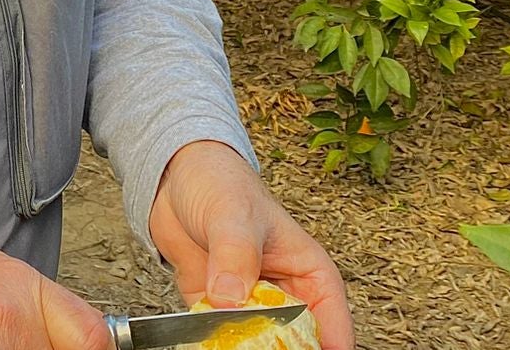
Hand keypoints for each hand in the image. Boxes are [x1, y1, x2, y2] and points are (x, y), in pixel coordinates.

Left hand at [147, 141, 354, 349]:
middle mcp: (284, 295)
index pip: (333, 326)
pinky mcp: (214, 311)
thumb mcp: (233, 214)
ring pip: (256, 346)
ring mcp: (249, 306)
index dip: (327, 348)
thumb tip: (231, 298)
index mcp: (310, 273)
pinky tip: (202, 341)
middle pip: (295, 343)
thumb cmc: (222, 183)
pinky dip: (213, 345)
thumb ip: (235, 254)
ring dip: (243, 348)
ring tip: (227, 342)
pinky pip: (218, 340)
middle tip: (253, 346)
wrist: (176, 177)